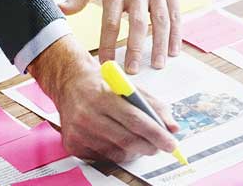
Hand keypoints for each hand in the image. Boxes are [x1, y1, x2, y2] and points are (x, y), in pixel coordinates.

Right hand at [29, 38, 180, 161]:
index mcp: (103, 96)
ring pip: (117, 152)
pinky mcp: (73, 144)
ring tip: (138, 141)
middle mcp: (87, 114)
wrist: (69, 83)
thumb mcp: (130, 87)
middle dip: (150, 146)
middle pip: (127, 140)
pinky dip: (117, 153)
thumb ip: (154, 106)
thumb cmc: (102, 84)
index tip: (171, 143)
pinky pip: (103, 158)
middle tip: (161, 146)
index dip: (157, 134)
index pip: (136, 120)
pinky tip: (116, 140)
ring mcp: (78, 132)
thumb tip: (173, 127)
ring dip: (135, 151)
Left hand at [61, 0, 179, 73]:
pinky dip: (176, 33)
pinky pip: (175, 13)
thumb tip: (61, 10)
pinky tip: (174, 50)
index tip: (106, 63)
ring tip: (156, 66)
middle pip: (137, 26)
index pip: (111, 22)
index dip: (109, 44)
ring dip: (159, 46)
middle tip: (133, 72)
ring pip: (160, 22)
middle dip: (136, 51)